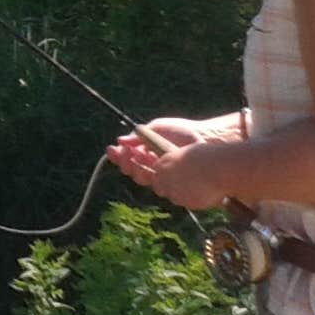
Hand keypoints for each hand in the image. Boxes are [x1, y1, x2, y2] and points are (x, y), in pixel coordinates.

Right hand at [105, 117, 222, 207]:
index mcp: (148, 153)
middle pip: (132, 171)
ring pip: (142, 179)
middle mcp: (153, 166)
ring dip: (135, 168)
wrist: (203, 139)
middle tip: (123, 153)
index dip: (119, 156)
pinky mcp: (173, 184)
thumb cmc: (182, 132)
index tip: (111, 149)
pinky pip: (156, 185)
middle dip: (124, 162)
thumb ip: (139, 136)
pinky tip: (148, 165)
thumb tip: (120, 140)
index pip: (129, 158)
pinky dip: (150, 175)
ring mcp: (163, 176)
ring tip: (134, 157)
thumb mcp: (157, 129)